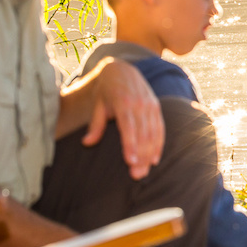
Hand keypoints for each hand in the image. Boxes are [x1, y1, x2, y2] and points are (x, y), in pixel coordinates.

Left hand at [82, 58, 162, 179]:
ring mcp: (150, 106)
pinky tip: (154, 159)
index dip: (130, 145)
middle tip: (137, 175)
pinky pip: (160, 129)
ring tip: (144, 171)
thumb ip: (95, 124)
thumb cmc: (107, 91)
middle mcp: (140, 104)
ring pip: (153, 134)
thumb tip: (86, 143)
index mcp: (124, 102)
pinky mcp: (156, 108)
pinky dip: (158, 145)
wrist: (123, 70)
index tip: (130, 161)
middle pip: (143, 135)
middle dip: (141, 156)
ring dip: (150, 154)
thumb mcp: (98, 105)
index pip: (128, 127)